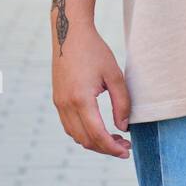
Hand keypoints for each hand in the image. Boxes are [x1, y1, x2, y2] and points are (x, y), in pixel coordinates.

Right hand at [52, 22, 131, 157]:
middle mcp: (66, 105)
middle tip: (124, 147)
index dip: (112, 147)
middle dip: (105, 148)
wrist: (70, 33)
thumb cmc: (95, 50)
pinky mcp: (58, 100)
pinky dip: (84, 133)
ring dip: (94, 142)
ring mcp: (59, 103)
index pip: (97, 135)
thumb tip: (123, 128)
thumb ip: (122, 102)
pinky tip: (98, 128)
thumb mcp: (114, 74)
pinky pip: (69, 126)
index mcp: (81, 99)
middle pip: (85, 140)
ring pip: (76, 136)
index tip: (126, 151)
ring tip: (114, 138)